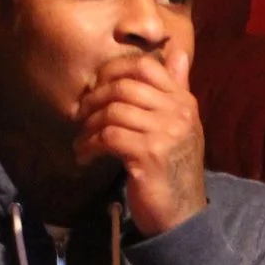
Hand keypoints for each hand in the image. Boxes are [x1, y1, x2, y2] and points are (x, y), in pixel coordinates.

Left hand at [74, 48, 205, 237]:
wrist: (182, 213)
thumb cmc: (174, 168)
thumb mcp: (179, 124)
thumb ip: (176, 88)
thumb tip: (177, 51)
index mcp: (185, 102)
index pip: (146, 66)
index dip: (113, 70)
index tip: (96, 87)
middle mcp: (179, 113)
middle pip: (124, 87)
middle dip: (94, 99)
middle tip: (80, 115)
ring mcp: (166, 134)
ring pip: (113, 111)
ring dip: (88, 126)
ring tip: (81, 139)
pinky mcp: (149, 155)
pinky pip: (109, 136)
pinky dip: (90, 145)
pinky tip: (85, 155)